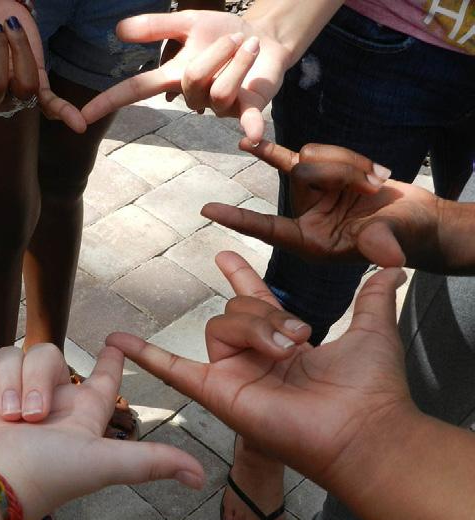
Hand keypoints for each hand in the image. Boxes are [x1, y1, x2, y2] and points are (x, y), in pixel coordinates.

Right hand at [0, 297, 203, 519]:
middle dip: (37, 380)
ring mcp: (7, 399)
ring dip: (8, 380)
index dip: (114, 364)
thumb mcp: (103, 464)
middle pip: (48, 357)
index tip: (119, 342)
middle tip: (30, 415)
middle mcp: (46, 407)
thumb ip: (150, 462)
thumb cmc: (44, 475)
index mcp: (78, 419)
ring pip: (13, 356)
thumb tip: (201, 477)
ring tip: (2, 414)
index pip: (102, 384)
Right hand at [81, 11, 290, 141]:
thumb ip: (155, 26)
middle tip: (235, 38)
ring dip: (240, 60)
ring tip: (250, 47)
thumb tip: (118, 30)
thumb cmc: (222, 33)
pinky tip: (253, 138)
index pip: (134, 91)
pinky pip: (247, 121)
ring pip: (220, 90)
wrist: (266, 39)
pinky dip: (251, 129)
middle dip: (217, 52)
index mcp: (173, 78)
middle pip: (193, 80)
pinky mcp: (248, 110)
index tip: (81, 118)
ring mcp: (219, 107)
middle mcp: (192, 97)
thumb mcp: (188, 22)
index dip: (107, 103)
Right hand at [107, 251, 412, 492]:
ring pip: (220, 325)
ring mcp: (233, 376)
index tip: (225, 255)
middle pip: (236, 310)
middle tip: (301, 339)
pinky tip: (116, 341)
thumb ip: (374, 298)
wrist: (361, 428)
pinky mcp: (218, 392)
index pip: (252, 302)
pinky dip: (143, 355)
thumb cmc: (371, 389)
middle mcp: (253, 359)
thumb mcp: (373, 331)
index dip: (239, 275)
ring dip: (254, 329)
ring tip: (285, 351)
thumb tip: (393, 269)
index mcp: (282, 343)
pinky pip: (172, 369)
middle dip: (267, 314)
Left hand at [202, 140, 444, 268]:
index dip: (238, 219)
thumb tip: (388, 258)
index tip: (206, 211)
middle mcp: (306, 217)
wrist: (421, 222)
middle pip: (300, 173)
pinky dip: (321, 155)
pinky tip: (306, 159)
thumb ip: (381, 244)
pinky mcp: (327, 174)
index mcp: (309, 241)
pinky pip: (313, 152)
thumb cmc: (406, 238)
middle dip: (339, 171)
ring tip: (377, 182)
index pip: (266, 228)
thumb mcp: (393, 241)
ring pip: (311, 155)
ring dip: (348, 162)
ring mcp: (315, 193)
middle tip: (373, 186)